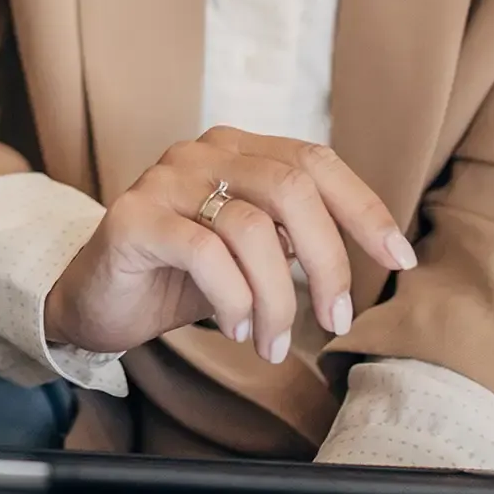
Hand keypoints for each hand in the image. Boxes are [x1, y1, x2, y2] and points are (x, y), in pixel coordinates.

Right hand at [43, 129, 416, 362]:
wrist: (93, 300)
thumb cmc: (177, 277)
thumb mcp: (247, 253)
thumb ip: (292, 238)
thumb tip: (366, 253)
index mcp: (236, 151)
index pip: (315, 161)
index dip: (364, 207)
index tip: (399, 258)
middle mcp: (201, 153)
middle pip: (292, 188)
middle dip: (328, 260)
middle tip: (335, 319)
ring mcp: (164, 181)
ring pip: (252, 228)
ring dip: (277, 299)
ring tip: (271, 342)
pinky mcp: (133, 219)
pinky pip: (204, 253)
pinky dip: (233, 298)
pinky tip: (234, 328)